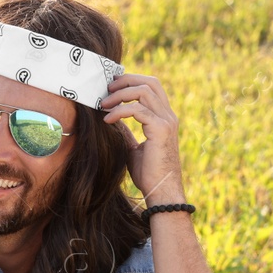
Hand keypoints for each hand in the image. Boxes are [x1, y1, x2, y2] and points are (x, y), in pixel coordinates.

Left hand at [100, 74, 185, 205]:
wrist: (161, 192)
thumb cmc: (149, 174)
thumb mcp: (133, 148)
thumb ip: (127, 132)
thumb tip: (112, 119)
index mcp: (164, 118)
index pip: (151, 87)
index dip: (132, 82)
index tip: (111, 87)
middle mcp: (168, 116)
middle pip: (150, 83)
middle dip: (126, 81)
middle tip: (106, 88)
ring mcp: (167, 121)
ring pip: (144, 92)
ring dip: (120, 94)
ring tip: (103, 104)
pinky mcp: (161, 130)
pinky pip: (137, 110)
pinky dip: (119, 112)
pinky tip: (107, 120)